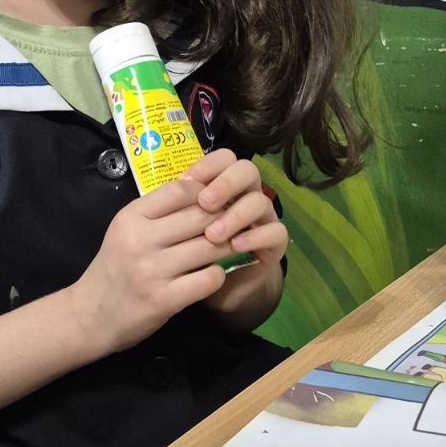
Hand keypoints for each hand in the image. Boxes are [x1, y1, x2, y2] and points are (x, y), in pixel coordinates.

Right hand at [74, 170, 238, 351]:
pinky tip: (213, 275)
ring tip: (231, 247)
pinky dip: (218, 275)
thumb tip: (201, 188)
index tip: (217, 200)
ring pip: (209, 246)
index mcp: (131, 217)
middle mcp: (140, 239)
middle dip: (224, 218)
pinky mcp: (164, 299)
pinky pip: (208, 279)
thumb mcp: (127, 229)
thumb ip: (158, 211)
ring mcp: (152, 270)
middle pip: (200, 216)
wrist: (91, 315)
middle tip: (236, 222)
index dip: (206, 192)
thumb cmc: (115, 268)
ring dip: (226, 246)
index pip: (180, 190)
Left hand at [189, 150, 288, 321]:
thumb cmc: (192, 253)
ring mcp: (263, 217)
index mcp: (224, 184)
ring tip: (213, 235)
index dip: (209, 164)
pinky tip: (236, 245)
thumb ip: (178, 206)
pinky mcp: (274, 243)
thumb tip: (169, 187)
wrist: (218, 288)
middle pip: (247, 170)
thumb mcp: (179, 227)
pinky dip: (256, 236)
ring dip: (235, 215)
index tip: (187, 181)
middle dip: (225, 184)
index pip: (225, 158)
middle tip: (205, 203)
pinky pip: (276, 232)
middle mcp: (247, 194)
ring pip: (261, 201)